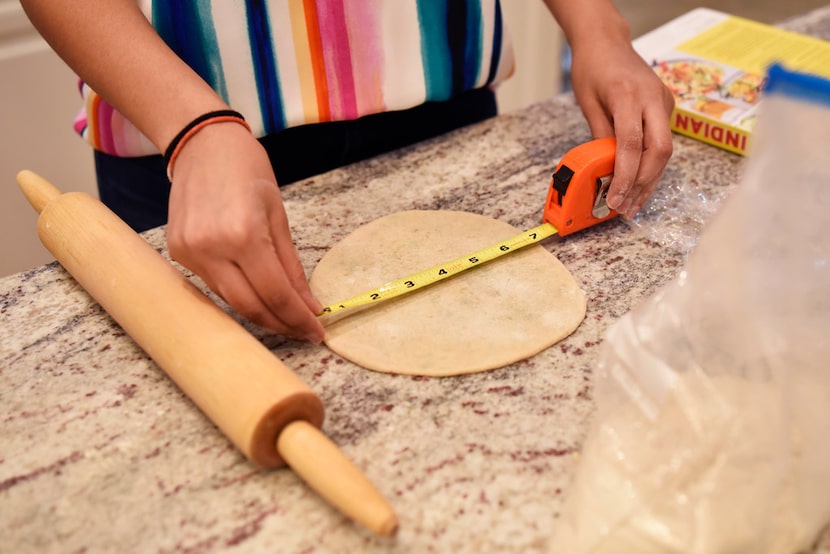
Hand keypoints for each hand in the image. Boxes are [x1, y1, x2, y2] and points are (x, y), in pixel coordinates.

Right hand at [166, 122, 325, 342]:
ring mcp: (189, 251)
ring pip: (230, 299)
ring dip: (260, 311)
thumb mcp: (278, 214)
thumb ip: (291, 266)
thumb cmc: (247, 169)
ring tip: (285, 315)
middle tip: (304, 331)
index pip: (275, 293)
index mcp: (243, 233)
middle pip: (250, 306)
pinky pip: (213, 284)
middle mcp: (211, 247)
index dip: (298, 319)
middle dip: (281, 324)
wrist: (201, 143)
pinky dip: (238, 291)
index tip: (317, 332)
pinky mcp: (177, 252)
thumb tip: (310, 305)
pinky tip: (256, 292)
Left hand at [569, 35, 674, 218]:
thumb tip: (604, 172)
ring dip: (649, 180)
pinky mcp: (666, 106)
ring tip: (632, 204)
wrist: (607, 41)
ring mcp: (663, 101)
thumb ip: (600, 137)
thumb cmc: (592, 69)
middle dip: (643, 184)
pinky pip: (662, 141)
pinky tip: (639, 183)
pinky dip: (651, 165)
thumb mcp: (588, 103)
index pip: (631, 145)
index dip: (624, 176)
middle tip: (626, 207)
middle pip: (659, 151)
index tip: (614, 198)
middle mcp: (652, 98)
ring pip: (664, 150)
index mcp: (628, 96)